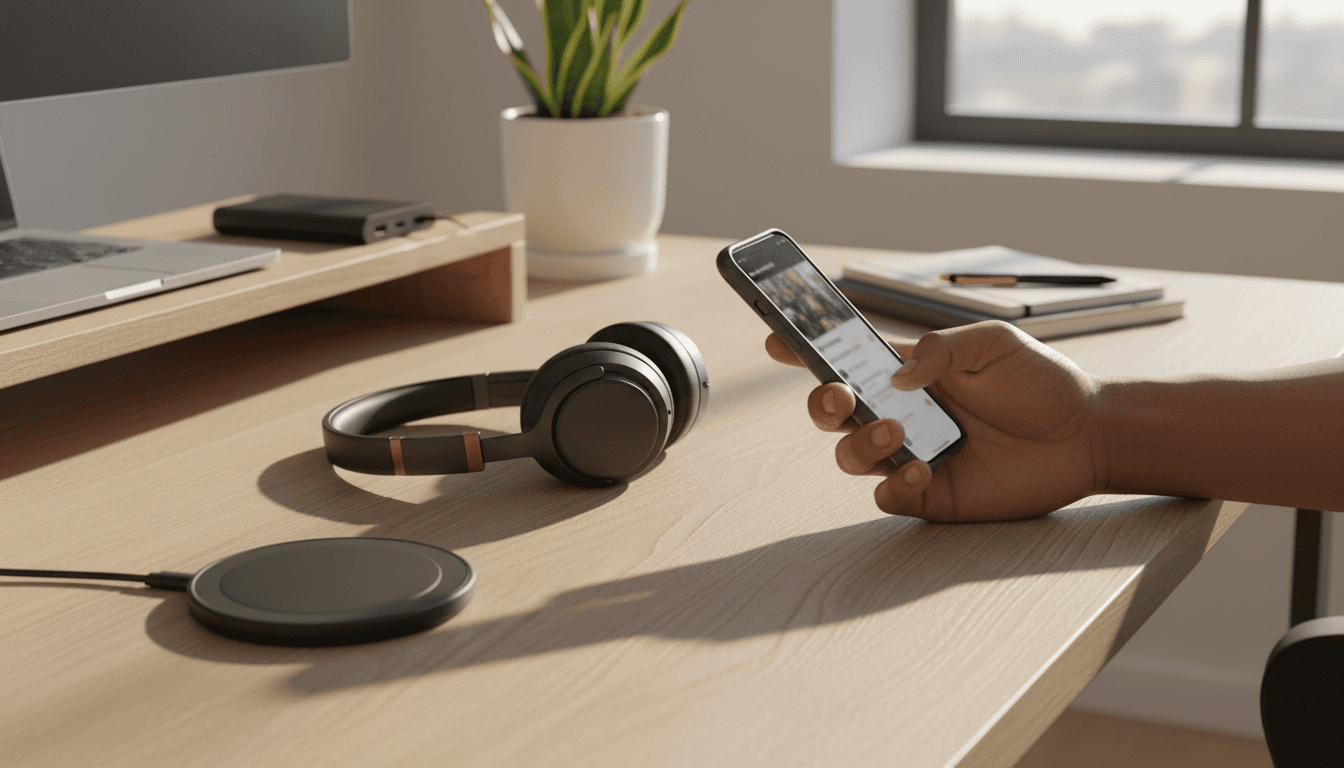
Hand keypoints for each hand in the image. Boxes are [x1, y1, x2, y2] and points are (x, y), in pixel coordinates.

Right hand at [766, 321, 1103, 521]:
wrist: (1085, 436)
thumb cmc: (1041, 383)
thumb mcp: (993, 344)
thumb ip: (942, 350)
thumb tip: (897, 375)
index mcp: (907, 373)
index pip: (845, 360)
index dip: (805, 352)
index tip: (775, 342)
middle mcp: (900, 414)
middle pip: (832, 413)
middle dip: (820, 403)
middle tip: (840, 395)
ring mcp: (911, 456)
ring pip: (851, 456)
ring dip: (860, 443)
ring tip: (897, 432)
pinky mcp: (930, 496)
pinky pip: (887, 498)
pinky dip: (893, 486)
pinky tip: (920, 471)